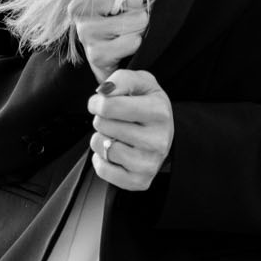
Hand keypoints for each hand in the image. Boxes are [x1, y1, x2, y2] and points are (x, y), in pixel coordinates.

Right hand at [72, 0, 150, 78]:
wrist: (107, 52)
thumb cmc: (116, 10)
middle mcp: (78, 6)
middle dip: (141, 3)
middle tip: (134, 8)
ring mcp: (85, 32)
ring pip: (137, 19)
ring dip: (141, 24)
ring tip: (131, 25)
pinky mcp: (96, 55)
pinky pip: (133, 42)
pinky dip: (137, 42)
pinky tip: (127, 42)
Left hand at [90, 65, 172, 190]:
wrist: (163, 133)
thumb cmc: (147, 104)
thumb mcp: (140, 82)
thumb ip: (122, 79)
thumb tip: (104, 92)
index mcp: (159, 111)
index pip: (108, 105)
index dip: (97, 102)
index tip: (101, 103)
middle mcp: (158, 140)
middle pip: (102, 125)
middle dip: (101, 120)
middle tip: (114, 120)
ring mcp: (149, 163)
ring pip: (102, 147)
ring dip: (100, 139)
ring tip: (115, 136)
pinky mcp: (140, 181)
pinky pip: (102, 170)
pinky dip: (101, 160)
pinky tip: (114, 153)